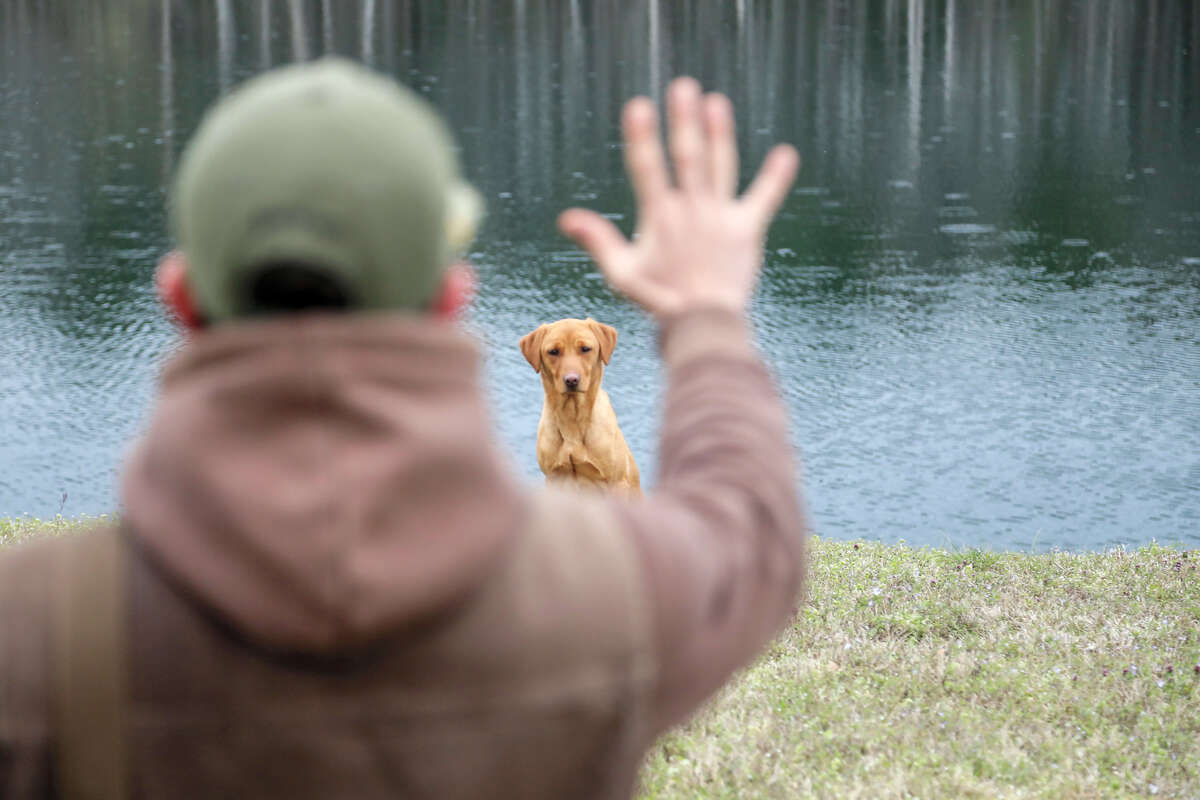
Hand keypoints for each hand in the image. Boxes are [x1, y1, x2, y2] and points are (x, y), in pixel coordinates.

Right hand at [558, 77, 798, 317]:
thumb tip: (566, 217)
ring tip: (717, 102)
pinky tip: (787, 153)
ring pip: (721, 166)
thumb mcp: (621, 273)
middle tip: (684, 87)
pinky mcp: (748, 230)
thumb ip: (597, 240)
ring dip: (720, 133)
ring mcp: (721, 217)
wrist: (703, 323)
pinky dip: (776, 176)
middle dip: (685, 120)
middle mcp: (692, 210)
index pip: (647, 168)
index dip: (642, 136)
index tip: (640, 106)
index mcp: (660, 216)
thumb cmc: (658, 301)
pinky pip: (764, 198)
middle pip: (688, 156)